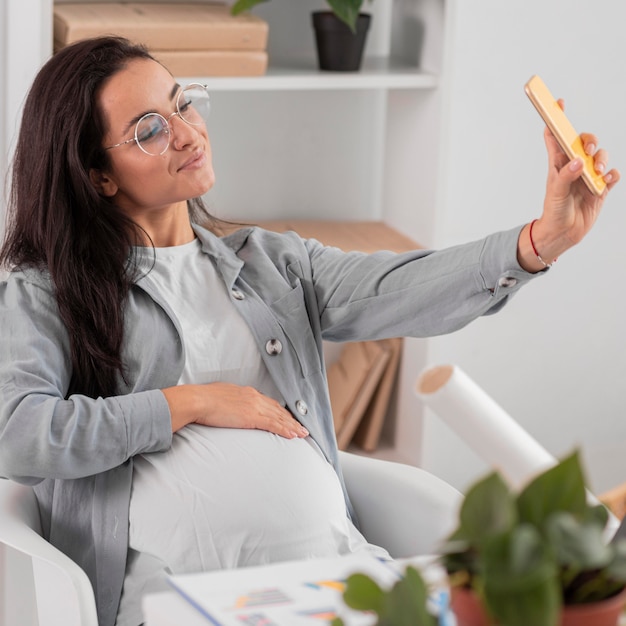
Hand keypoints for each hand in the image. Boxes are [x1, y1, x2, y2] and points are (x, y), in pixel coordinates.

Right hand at [163, 383, 308, 438]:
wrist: (197, 400)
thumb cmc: (203, 400)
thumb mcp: (221, 398)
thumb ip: (230, 403)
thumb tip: (230, 409)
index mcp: (247, 392)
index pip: (269, 403)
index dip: (280, 411)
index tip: (288, 418)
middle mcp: (254, 397)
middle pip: (278, 410)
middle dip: (291, 419)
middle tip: (302, 427)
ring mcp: (254, 406)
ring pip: (279, 417)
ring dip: (292, 426)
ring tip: (302, 434)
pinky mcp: (252, 416)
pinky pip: (273, 424)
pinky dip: (285, 430)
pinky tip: (293, 435)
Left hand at [517, 100, 619, 271]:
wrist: (563, 234)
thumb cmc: (553, 212)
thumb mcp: (556, 194)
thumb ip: (565, 177)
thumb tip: (578, 162)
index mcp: (557, 164)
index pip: (556, 137)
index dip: (556, 119)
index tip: (558, 104)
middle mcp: (573, 166)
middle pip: (584, 142)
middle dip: (589, 140)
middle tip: (587, 151)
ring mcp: (588, 176)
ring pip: (600, 156)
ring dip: (601, 160)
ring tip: (596, 173)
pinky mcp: (600, 189)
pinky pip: (611, 175)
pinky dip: (611, 175)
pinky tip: (605, 182)